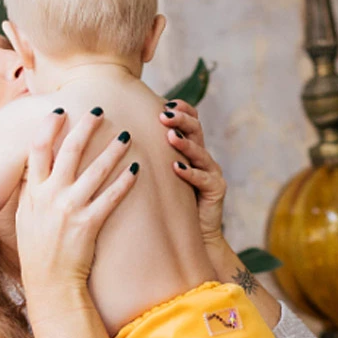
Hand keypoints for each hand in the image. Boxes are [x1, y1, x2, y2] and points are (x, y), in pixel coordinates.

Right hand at [16, 107, 139, 293]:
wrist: (50, 283)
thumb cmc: (38, 251)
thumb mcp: (25, 218)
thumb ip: (31, 191)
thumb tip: (34, 167)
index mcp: (33, 192)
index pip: (38, 148)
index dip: (49, 126)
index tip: (61, 110)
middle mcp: (50, 196)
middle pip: (70, 150)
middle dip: (86, 126)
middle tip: (100, 110)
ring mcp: (70, 209)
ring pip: (96, 170)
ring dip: (113, 150)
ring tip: (126, 136)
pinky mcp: (88, 224)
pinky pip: (111, 197)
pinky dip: (125, 182)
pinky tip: (136, 170)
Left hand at [159, 99, 226, 243]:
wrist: (196, 235)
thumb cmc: (172, 206)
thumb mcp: (160, 178)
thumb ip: (150, 159)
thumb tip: (121, 140)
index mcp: (191, 150)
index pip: (190, 121)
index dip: (181, 110)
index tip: (164, 102)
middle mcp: (203, 157)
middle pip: (196, 130)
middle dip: (181, 120)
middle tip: (164, 115)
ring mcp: (212, 172)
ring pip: (200, 151)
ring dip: (184, 143)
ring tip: (170, 136)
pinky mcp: (216, 189)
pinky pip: (203, 178)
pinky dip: (190, 173)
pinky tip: (177, 168)